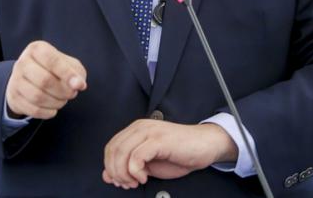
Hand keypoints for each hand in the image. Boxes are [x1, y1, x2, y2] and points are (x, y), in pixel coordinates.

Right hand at [5, 40, 86, 119]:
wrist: (30, 79)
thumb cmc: (54, 70)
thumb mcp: (68, 65)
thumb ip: (76, 73)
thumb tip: (78, 84)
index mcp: (37, 49)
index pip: (52, 61)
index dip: (67, 74)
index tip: (80, 85)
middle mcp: (23, 62)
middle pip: (44, 80)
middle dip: (63, 91)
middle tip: (72, 94)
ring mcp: (15, 80)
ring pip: (37, 97)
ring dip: (56, 102)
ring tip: (62, 100)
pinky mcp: (14, 97)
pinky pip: (33, 109)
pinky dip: (47, 112)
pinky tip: (53, 108)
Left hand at [102, 120, 237, 188]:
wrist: (205, 145)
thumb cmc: (179, 154)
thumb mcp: (149, 164)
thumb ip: (129, 167)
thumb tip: (108, 176)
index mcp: (136, 130)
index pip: (110, 147)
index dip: (110, 167)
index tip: (119, 181)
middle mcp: (140, 127)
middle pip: (113, 150)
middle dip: (115, 172)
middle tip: (127, 184)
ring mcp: (149, 131)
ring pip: (122, 152)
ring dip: (124, 173)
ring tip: (135, 182)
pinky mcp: (159, 139)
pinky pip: (137, 155)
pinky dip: (135, 170)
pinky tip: (144, 177)